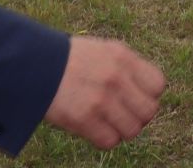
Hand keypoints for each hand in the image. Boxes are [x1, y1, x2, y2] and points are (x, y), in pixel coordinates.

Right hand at [43, 35, 164, 149]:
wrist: (34, 65)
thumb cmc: (69, 59)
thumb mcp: (103, 51)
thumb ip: (126, 68)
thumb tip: (146, 92)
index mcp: (123, 57)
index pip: (158, 85)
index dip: (148, 95)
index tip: (134, 97)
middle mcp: (116, 78)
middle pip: (149, 111)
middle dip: (138, 116)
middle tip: (122, 113)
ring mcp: (101, 99)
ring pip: (132, 130)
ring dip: (121, 130)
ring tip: (107, 122)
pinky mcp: (84, 119)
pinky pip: (110, 141)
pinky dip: (104, 139)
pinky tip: (93, 128)